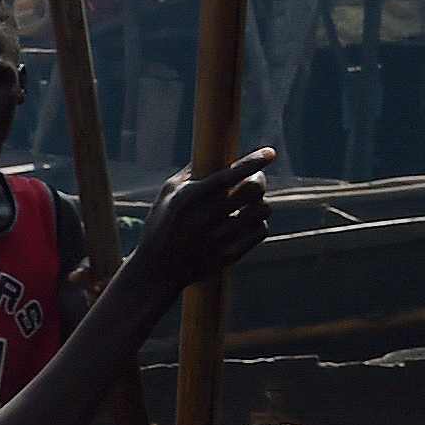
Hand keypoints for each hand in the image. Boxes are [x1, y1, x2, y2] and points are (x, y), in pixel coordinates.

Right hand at [123, 147, 274, 299]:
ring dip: (260, 204)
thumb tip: (213, 152)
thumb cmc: (160, 227)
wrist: (155, 271)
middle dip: (259, 181)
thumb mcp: (166, 196)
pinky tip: (249, 223)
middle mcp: (204, 218)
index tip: (269, 153)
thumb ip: (189, 174)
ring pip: (261, 211)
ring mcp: (217, 239)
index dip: (252, 162)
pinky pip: (260, 232)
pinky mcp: (227, 256)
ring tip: (251, 204)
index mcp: (187, 199)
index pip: (227, 175)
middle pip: (252, 191)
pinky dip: (259, 224)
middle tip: (255, 181)